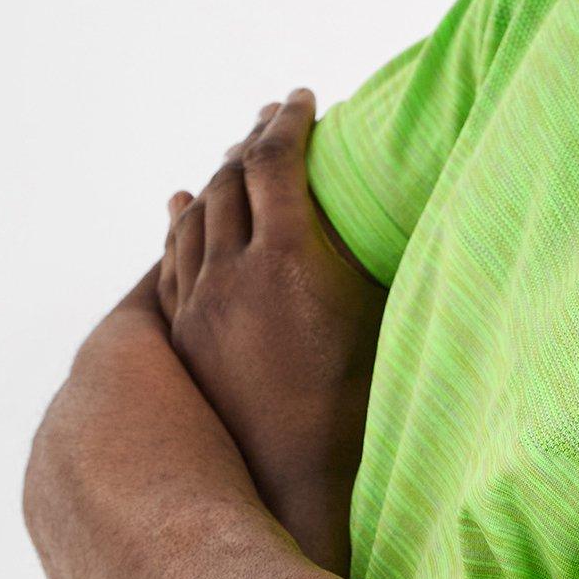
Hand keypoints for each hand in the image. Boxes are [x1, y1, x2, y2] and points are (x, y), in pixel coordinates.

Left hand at [159, 89, 386, 575]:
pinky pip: (171, 261)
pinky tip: (180, 206)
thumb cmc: (358, 399)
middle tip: (272, 115)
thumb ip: (375, 254)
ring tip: (234, 153)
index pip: (276, 162)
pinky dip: (179, 223)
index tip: (303, 98)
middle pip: (231, 179)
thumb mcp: (382, 311)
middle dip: (252, 139)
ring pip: (195, 216)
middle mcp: (232, 273)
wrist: (296, 481)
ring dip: (216, 176)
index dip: (288, 122)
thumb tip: (407, 203)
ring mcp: (199, 305)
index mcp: (286, 258)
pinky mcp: (184, 335)